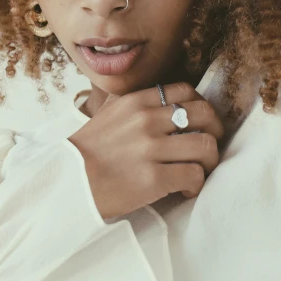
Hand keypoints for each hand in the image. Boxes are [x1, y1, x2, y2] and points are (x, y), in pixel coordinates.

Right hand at [68, 82, 224, 220]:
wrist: (66, 184)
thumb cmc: (86, 152)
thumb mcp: (106, 113)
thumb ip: (132, 103)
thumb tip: (159, 98)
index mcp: (135, 101)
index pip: (185, 90)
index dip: (200, 105)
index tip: (200, 121)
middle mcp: (146, 120)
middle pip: (204, 114)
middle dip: (214, 130)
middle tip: (208, 146)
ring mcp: (151, 148)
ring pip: (205, 145)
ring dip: (209, 161)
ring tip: (199, 170)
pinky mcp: (154, 178)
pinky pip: (195, 175)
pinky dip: (196, 184)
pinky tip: (185, 190)